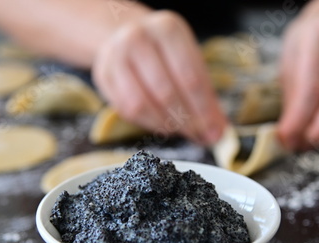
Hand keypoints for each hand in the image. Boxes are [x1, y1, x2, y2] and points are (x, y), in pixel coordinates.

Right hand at [92, 10, 226, 144]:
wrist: (127, 35)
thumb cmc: (165, 52)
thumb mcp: (191, 62)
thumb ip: (205, 95)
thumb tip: (216, 131)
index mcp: (167, 29)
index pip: (190, 77)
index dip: (203, 110)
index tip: (213, 131)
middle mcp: (138, 38)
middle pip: (165, 92)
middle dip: (185, 121)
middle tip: (197, 135)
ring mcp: (115, 56)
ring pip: (141, 104)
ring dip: (164, 124)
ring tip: (179, 130)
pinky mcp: (102, 75)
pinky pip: (125, 110)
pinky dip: (147, 123)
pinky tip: (160, 124)